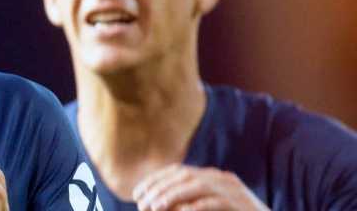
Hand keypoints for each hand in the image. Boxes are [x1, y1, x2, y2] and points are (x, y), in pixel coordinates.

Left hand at [133, 164, 268, 210]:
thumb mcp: (209, 207)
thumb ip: (188, 202)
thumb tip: (156, 204)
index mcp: (214, 177)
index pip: (178, 171)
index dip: (154, 180)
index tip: (136, 194)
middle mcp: (223, 179)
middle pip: (184, 175)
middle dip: (159, 187)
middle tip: (141, 203)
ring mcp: (234, 190)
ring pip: (198, 185)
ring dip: (173, 195)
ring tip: (154, 207)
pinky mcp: (242, 205)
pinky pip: (217, 202)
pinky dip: (198, 206)